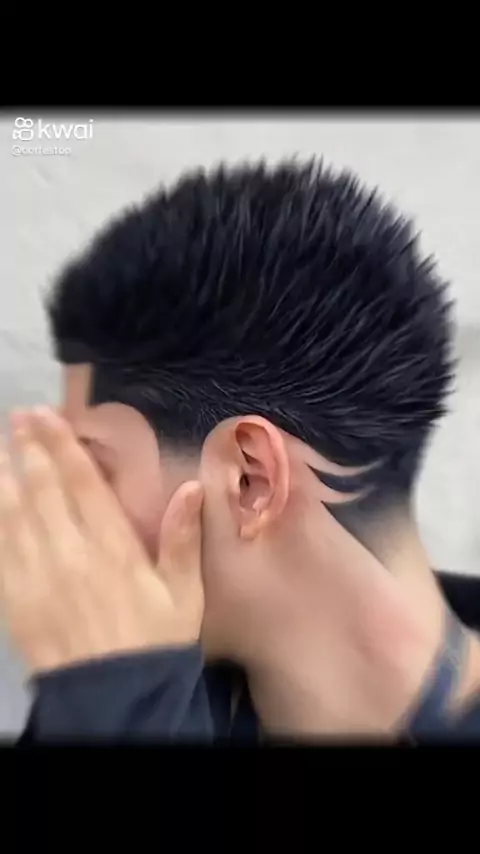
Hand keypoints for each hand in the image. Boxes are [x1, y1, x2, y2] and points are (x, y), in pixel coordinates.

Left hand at [0, 407, 203, 674]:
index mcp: (114, 549)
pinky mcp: (15, 598)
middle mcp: (71, 554)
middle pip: (43, 490)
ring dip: (6, 476)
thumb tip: (192, 487)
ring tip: (3, 447)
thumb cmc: (155, 640)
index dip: (62, 446)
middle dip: (29, 449)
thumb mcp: (185, 594)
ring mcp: (37, 576)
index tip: (47, 416)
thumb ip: (184, 540)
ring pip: (14, 514)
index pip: (83, 485)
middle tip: (20, 417)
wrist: (114, 698)